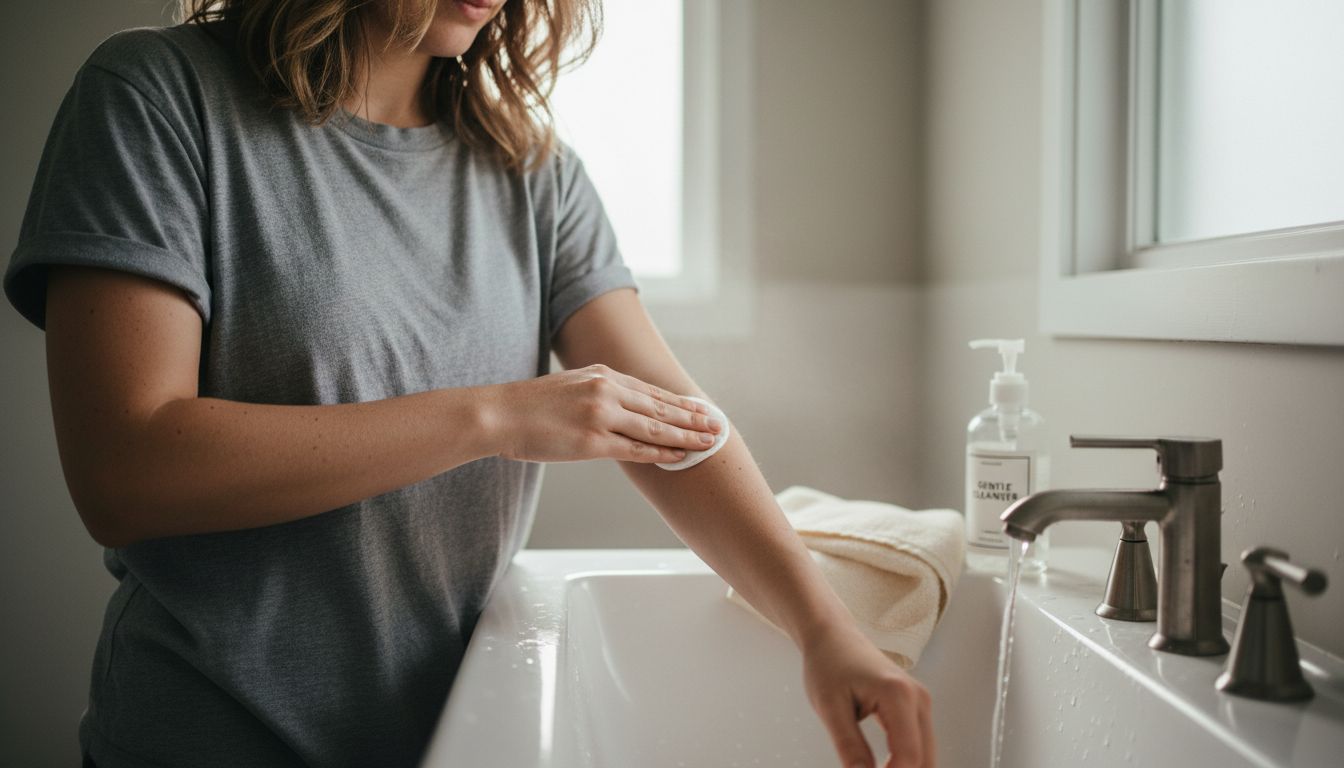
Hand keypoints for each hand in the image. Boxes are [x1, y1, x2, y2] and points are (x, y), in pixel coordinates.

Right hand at [484, 364, 721, 463]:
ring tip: (709, 442)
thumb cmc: (528, 406)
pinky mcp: (592, 442)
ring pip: (655, 427)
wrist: (498, 414)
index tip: (700, 408)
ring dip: (686, 436)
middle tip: (717, 425)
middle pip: (660, 406)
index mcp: (601, 374)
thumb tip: (617, 406)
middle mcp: (606, 390)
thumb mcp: (569, 386)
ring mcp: (601, 415)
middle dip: (693, 418)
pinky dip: (660, 453)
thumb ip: (596, 392)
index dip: (679, 402)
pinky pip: (635, 449)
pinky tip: (679, 457)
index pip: (651, 390)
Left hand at [802, 624, 935, 767]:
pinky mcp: (916, 707)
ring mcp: (921, 702)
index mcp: (899, 695)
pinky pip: (918, 745)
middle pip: (924, 760)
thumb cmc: (828, 665)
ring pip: (925, 756)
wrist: (833, 637)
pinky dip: (904, 762)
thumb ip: (849, 746)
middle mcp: (919, 698)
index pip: (908, 757)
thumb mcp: (830, 708)